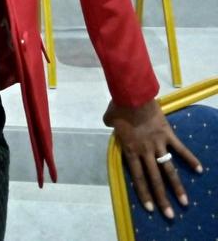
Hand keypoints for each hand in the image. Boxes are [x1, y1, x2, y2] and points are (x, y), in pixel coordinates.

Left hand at [104, 98, 202, 218]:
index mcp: (130, 150)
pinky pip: (180, 149)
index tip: (150, 209)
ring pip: (168, 169)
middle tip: (170, 216)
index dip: (144, 193)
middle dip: (162, 199)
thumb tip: (109, 122)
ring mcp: (158, 143)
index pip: (138, 177)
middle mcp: (145, 151)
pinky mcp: (168, 134)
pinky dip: (190, 159)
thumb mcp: (109, 118)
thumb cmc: (119, 106)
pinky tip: (199, 170)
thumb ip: (110, 124)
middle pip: (155, 179)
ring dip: (177, 187)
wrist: (133, 94)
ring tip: (184, 202)